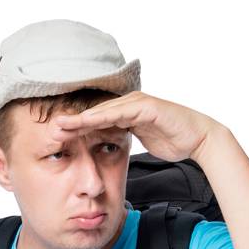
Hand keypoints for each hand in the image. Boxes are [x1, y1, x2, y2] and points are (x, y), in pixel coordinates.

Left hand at [51, 91, 220, 164]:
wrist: (197, 139)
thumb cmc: (172, 140)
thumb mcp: (140, 141)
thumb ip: (123, 138)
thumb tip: (107, 146)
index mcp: (126, 113)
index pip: (97, 120)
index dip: (76, 127)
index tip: (56, 136)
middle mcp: (129, 104)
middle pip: (95, 112)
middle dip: (73, 120)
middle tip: (50, 127)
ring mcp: (137, 103)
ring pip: (104, 110)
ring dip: (82, 117)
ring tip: (62, 124)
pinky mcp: (146, 106)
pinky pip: (120, 112)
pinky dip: (102, 116)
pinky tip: (87, 121)